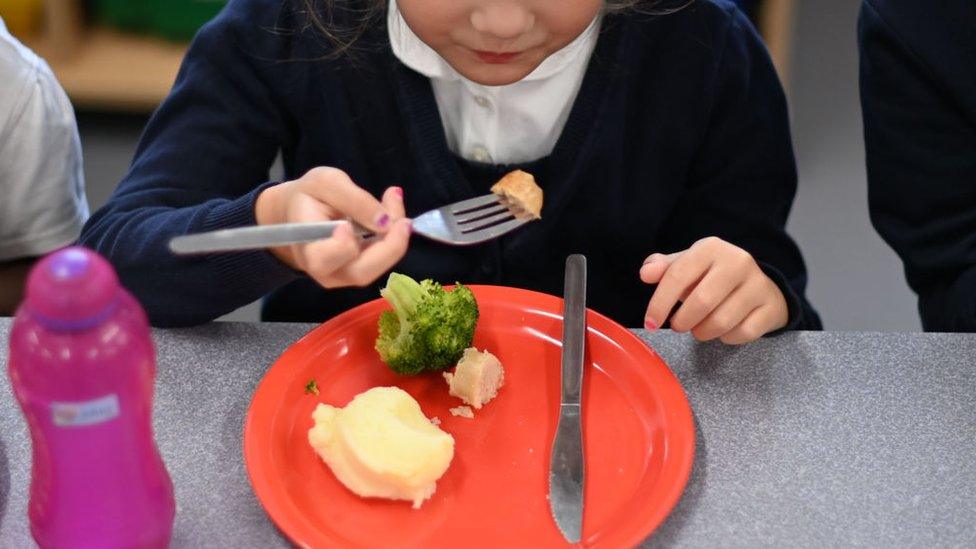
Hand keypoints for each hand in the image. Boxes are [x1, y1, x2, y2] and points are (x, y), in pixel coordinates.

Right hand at [254, 167, 410, 287]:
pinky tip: (393, 211)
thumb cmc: (309, 196)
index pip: (322, 259)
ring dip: (395, 238)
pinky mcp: (361, 270)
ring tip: (393, 201)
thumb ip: (354, 199)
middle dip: (388, 247)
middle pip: (360, 273)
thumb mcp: (326, 182)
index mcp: (306, 248)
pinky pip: (383, 259)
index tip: (347, 225)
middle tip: (403, 220)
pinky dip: (394, 236)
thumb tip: (385, 221)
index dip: (340, 247)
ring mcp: (344, 276)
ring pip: (377, 267)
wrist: (301, 212)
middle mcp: (325, 271)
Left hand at [639, 237, 788, 343]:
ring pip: (721, 322)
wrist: (758, 285)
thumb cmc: (712, 277)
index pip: (678, 275)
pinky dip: (726, 338)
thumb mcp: (687, 266)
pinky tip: (723, 330)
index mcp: (712, 248)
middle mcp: (738, 262)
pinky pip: (742, 334)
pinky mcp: (771, 308)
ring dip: (702, 332)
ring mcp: (758, 285)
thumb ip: (663, 269)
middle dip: (682, 322)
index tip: (650, 323)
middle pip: (701, 302)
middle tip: (678, 325)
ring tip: (698, 328)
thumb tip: (646, 273)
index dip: (659, 303)